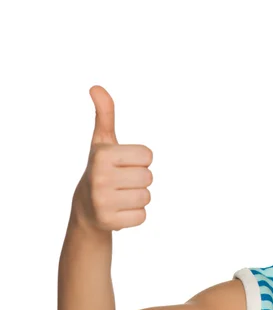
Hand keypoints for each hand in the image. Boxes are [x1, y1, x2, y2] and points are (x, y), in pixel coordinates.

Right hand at [73, 86, 152, 230]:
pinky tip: (119, 211)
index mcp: (102, 155)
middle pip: (149, 176)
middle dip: (139, 179)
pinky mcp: (110, 222)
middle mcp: (100, 178)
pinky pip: (142, 216)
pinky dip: (135, 215)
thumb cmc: (101, 169)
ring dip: (138, 197)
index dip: (139, 160)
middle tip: (121, 182)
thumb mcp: (102, 142)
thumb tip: (96, 87)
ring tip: (120, 196)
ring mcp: (103, 202)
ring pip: (147, 197)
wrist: (85, 208)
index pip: (147, 155)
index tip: (123, 164)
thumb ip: (105, 114)